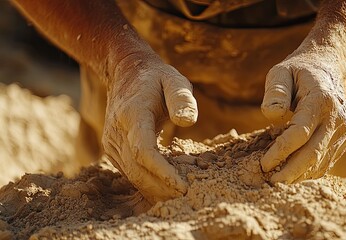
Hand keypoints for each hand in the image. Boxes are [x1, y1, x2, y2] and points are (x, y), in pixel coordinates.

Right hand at [102, 53, 197, 202]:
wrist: (127, 74)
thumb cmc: (157, 79)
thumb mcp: (175, 81)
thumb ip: (182, 99)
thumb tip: (188, 121)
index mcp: (132, 114)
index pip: (144, 152)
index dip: (162, 173)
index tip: (183, 186)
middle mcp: (116, 131)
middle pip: (137, 170)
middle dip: (162, 188)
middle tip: (186, 197)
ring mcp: (111, 142)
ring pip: (131, 176)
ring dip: (155, 189)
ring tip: (179, 195)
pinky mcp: (112, 149)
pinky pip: (129, 172)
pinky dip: (146, 183)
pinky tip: (165, 187)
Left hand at [260, 55, 345, 182]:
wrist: (329, 69)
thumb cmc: (298, 71)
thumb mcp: (281, 72)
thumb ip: (276, 91)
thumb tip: (272, 115)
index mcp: (321, 100)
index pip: (300, 133)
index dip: (281, 152)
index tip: (263, 164)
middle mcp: (337, 118)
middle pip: (313, 154)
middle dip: (290, 172)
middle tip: (270, 183)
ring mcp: (344, 131)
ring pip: (321, 162)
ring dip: (299, 176)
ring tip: (277, 182)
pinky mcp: (344, 140)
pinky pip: (327, 162)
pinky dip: (309, 172)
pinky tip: (292, 175)